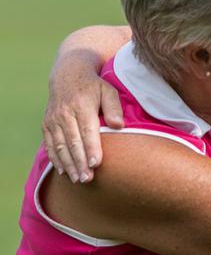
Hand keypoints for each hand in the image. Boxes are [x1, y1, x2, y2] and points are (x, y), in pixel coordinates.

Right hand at [42, 68, 122, 182]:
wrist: (68, 75)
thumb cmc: (94, 86)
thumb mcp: (108, 90)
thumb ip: (114, 107)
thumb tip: (119, 125)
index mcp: (82, 105)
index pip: (87, 131)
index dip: (91, 148)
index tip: (96, 164)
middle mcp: (65, 113)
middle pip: (72, 142)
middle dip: (80, 162)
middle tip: (87, 179)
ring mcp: (53, 119)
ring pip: (60, 146)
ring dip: (68, 164)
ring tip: (78, 179)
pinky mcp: (46, 124)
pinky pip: (50, 144)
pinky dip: (55, 159)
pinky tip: (63, 171)